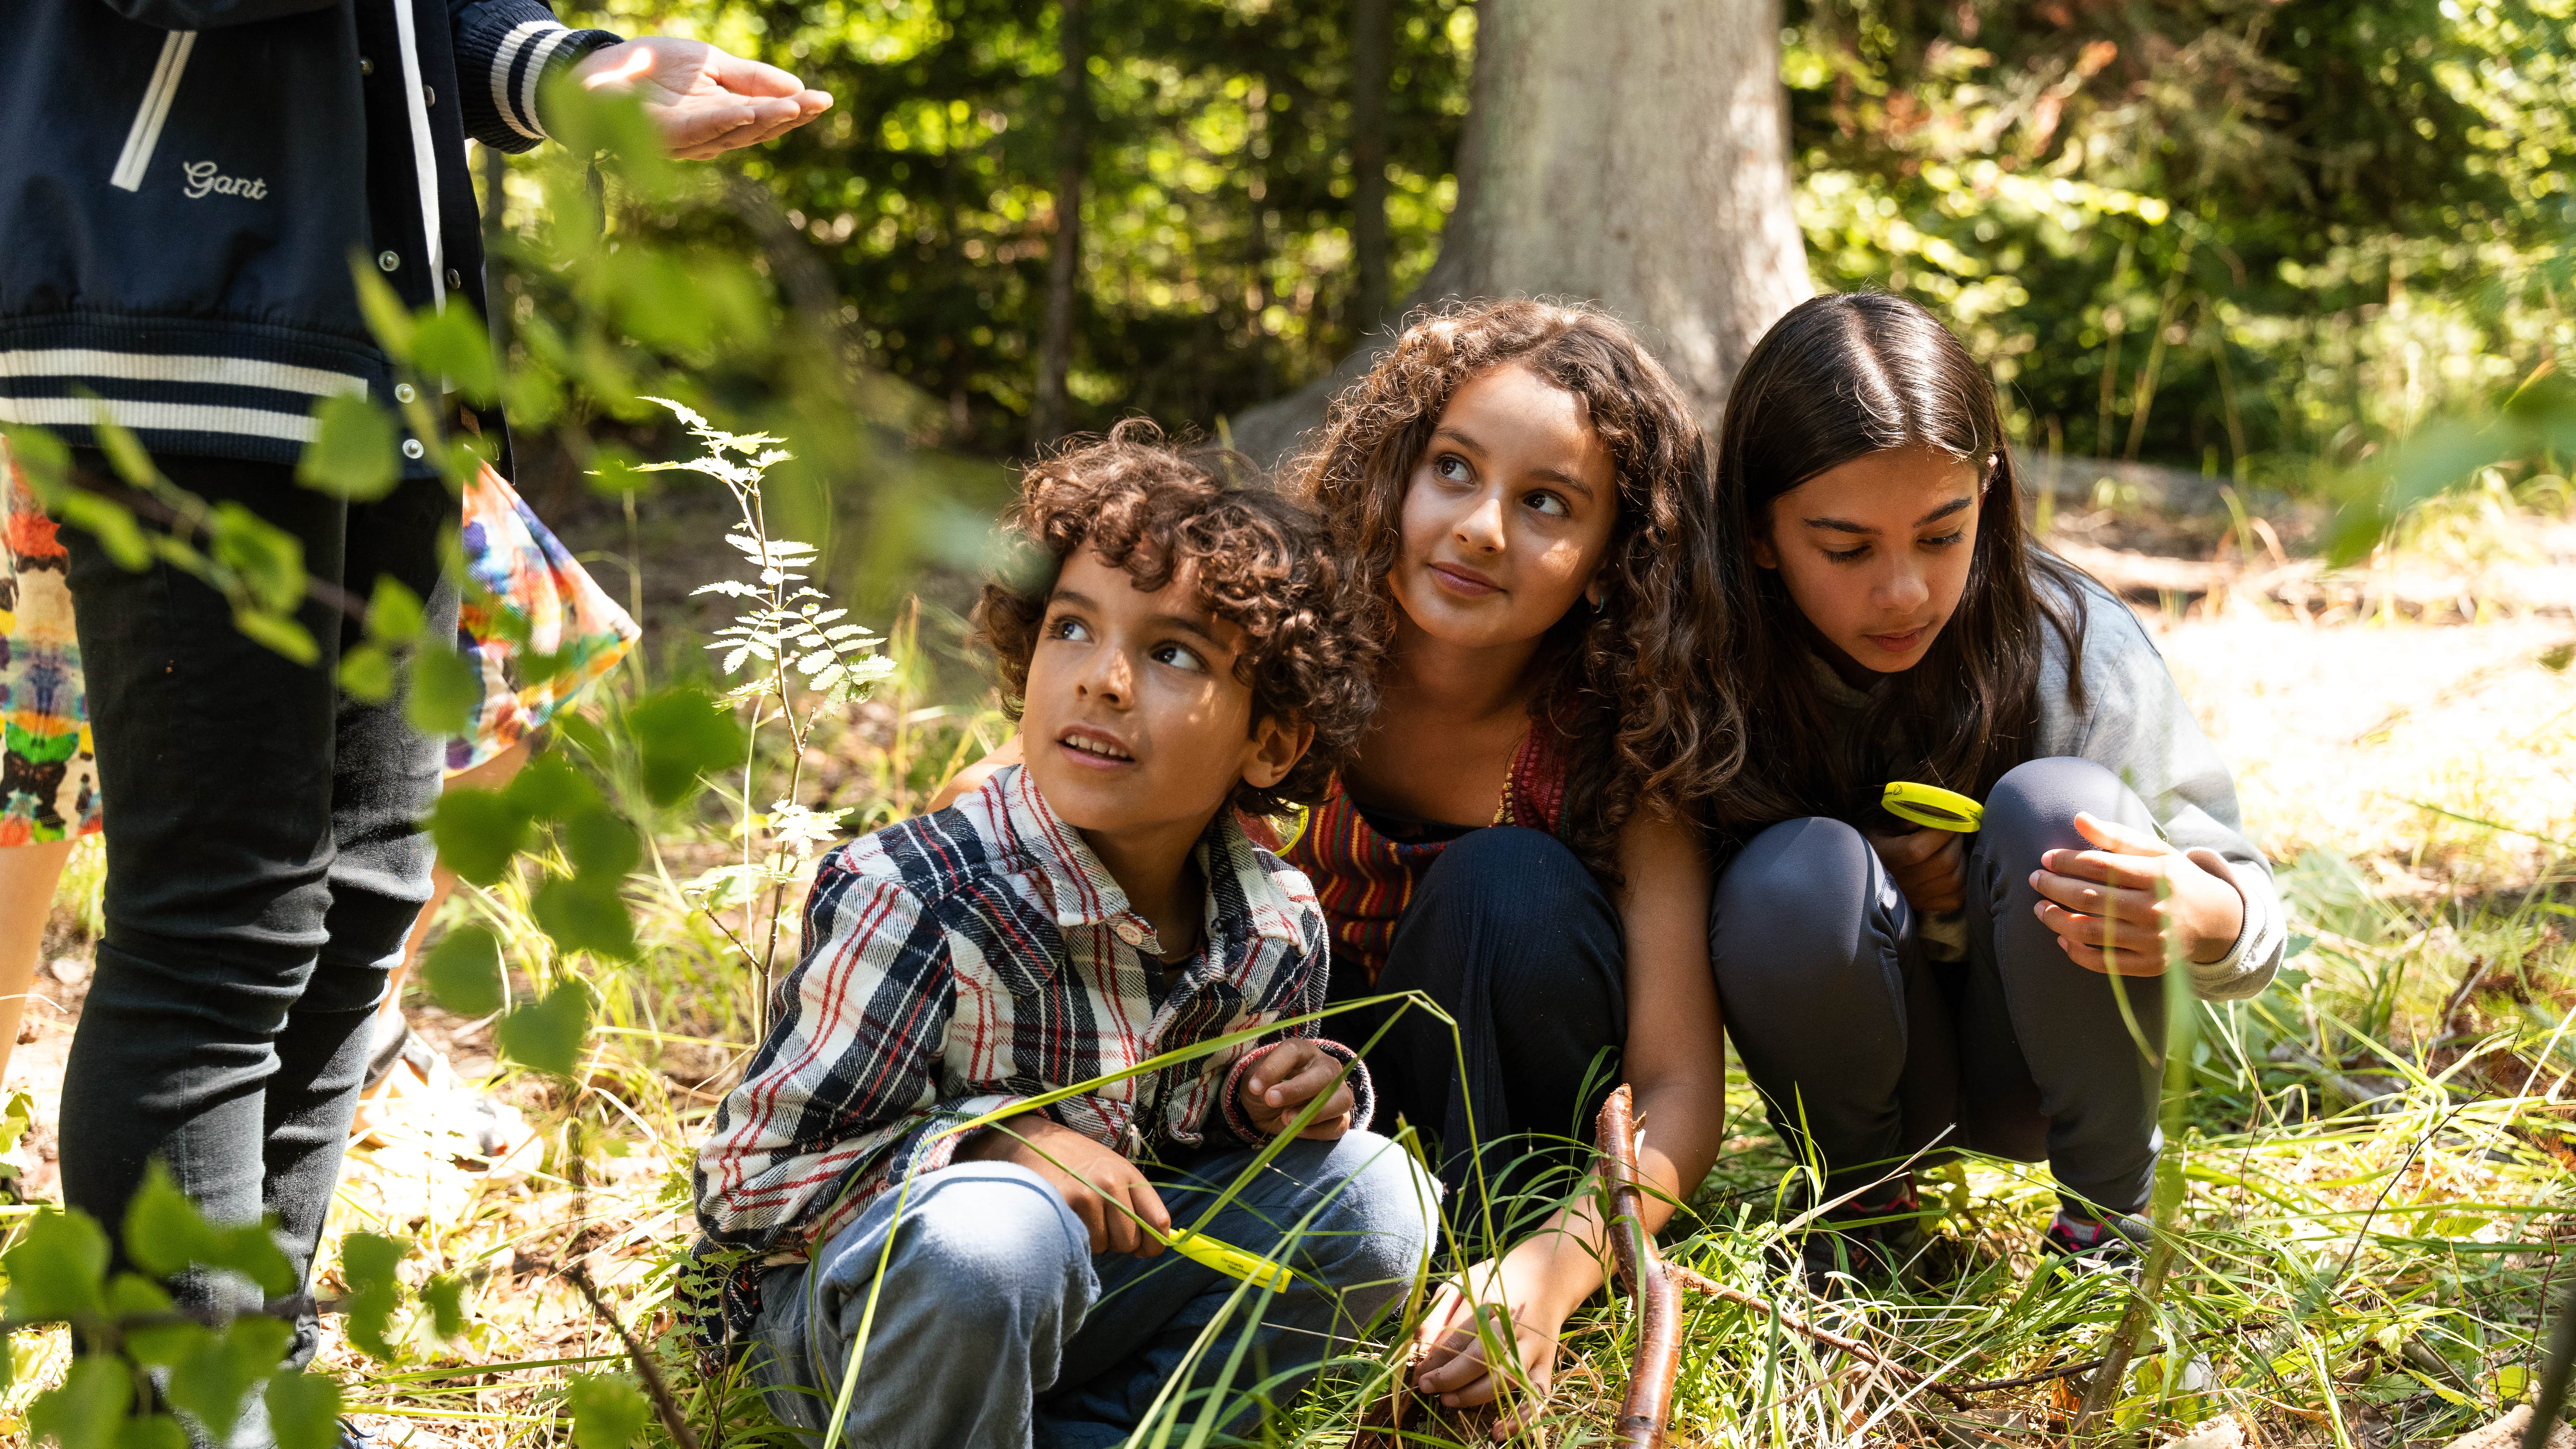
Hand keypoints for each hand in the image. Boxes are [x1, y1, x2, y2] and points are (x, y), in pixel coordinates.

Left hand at [571, 39, 831, 159]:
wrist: (599, 68)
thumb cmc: (653, 68)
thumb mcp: (709, 63)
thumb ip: (749, 78)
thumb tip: (795, 88)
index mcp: (723, 118)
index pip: (765, 116)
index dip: (795, 110)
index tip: (823, 100)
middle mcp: (708, 136)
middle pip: (754, 130)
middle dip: (785, 117)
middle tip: (814, 104)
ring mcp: (685, 140)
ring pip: (730, 133)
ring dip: (761, 121)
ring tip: (791, 107)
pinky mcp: (660, 135)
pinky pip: (695, 131)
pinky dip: (721, 122)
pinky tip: (743, 112)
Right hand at [956, 1113, 1168, 1256]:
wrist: (1034, 1143)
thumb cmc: (1077, 1163)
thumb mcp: (1112, 1171)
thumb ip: (1132, 1204)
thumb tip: (1147, 1248)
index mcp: (1130, 1176)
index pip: (1159, 1222)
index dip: (1153, 1245)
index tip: (1142, 1250)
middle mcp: (1113, 1183)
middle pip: (1130, 1241)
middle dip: (1116, 1242)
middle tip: (1098, 1222)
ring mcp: (1088, 1194)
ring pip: (1104, 1245)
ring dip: (1093, 1240)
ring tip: (1079, 1215)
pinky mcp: (1065, 1204)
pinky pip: (1081, 1243)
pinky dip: (1075, 1238)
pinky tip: (1067, 1217)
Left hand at [1238, 1041, 1354, 1139]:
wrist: (1272, 1110)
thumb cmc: (1267, 1088)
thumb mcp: (1256, 1080)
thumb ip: (1259, 1082)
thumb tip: (1269, 1094)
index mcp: (1304, 1052)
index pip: (1294, 1051)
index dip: (1274, 1068)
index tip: (1254, 1087)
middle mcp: (1327, 1068)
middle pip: (1325, 1073)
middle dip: (1297, 1089)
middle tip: (1271, 1100)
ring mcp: (1339, 1092)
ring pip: (1341, 1099)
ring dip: (1315, 1112)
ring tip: (1286, 1119)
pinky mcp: (1341, 1116)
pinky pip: (1338, 1124)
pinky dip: (1317, 1130)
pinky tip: (1296, 1130)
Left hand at [1412, 1257, 1570, 1437]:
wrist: (1547, 1274)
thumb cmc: (1496, 1280)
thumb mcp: (1462, 1282)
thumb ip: (1438, 1311)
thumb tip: (1419, 1344)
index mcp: (1490, 1304)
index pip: (1457, 1340)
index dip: (1434, 1363)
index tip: (1418, 1375)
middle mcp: (1514, 1328)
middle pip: (1480, 1361)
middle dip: (1449, 1379)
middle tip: (1427, 1388)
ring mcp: (1533, 1349)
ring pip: (1505, 1381)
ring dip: (1474, 1397)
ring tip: (1448, 1401)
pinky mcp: (1546, 1364)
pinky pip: (1537, 1397)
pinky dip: (1520, 1418)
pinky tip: (1498, 1431)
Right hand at [1865, 825, 1966, 913]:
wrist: (1861, 873)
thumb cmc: (1873, 842)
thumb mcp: (1879, 824)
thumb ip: (1905, 817)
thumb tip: (1936, 812)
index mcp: (1886, 858)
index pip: (1919, 849)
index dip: (1941, 831)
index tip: (1948, 816)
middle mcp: (1901, 881)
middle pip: (1945, 862)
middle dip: (1956, 840)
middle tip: (1953, 829)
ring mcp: (1915, 897)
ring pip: (1955, 880)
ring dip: (1962, 859)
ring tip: (1953, 847)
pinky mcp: (1925, 905)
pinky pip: (1955, 898)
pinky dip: (1962, 882)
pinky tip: (1954, 868)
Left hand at [2031, 811, 2247, 974]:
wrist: (2216, 920)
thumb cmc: (2176, 878)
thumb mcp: (2155, 851)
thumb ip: (2117, 836)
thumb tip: (2079, 818)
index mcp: (2158, 875)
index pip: (2100, 866)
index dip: (2066, 861)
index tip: (2045, 858)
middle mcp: (2155, 908)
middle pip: (2090, 898)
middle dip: (2054, 887)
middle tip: (2036, 879)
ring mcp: (2153, 940)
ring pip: (2090, 931)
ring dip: (2056, 919)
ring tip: (2040, 908)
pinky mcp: (2150, 964)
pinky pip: (2103, 962)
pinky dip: (2076, 952)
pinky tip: (2061, 938)